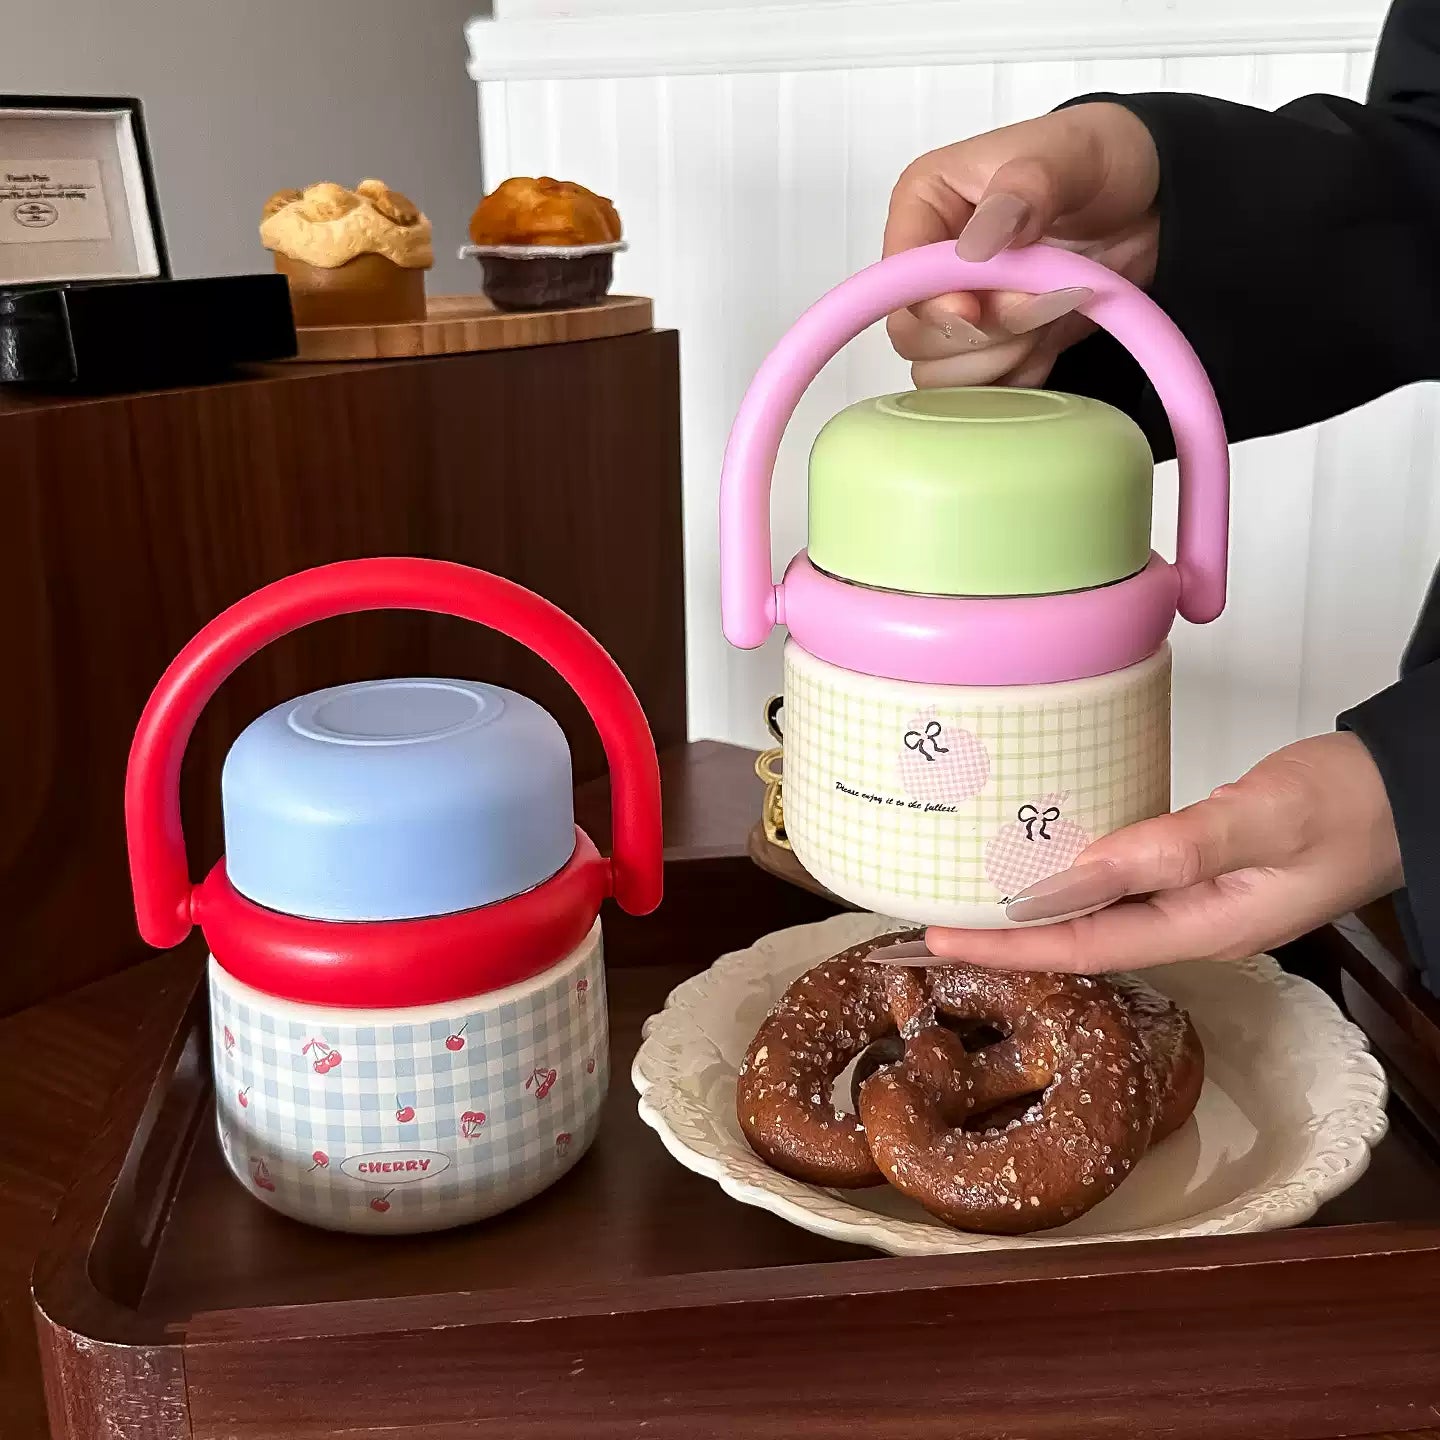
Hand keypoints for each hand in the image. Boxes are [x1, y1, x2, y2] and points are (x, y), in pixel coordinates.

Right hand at [884, 102, 1160, 388]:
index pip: (896, 277)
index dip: (929, 303)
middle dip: (982, 332)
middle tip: (1041, 300)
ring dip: (1005, 356)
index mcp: (926, 204)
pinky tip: (1053, 339)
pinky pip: (982, 392)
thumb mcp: (1071, 156)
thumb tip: (976, 244)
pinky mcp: (991, 348)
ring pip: (942, 373)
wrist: (1156, 203)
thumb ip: (1024, 192)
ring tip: (1055, 309)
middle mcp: (930, 264)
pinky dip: (1020, 376)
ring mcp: (958, 312)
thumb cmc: (1104, 161)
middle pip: (914, 337)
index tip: (976, 309)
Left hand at [919, 733, 1402, 972]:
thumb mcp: (1265, 820)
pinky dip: (1069, 885)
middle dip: (1003, 942)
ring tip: (965, 905)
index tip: (939, 939)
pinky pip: (1118, 892)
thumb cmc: (1348, 805)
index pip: (1082, 947)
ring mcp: (1196, 906)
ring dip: (1029, 918)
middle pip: (1077, 944)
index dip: (1007, 946)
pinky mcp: (1199, 878)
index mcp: (1202, 927)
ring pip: (1094, 921)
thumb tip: (1079, 873)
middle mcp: (1191, 927)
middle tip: (929, 930)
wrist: (1406, 795)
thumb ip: (1176, 848)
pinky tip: (1041, 870)